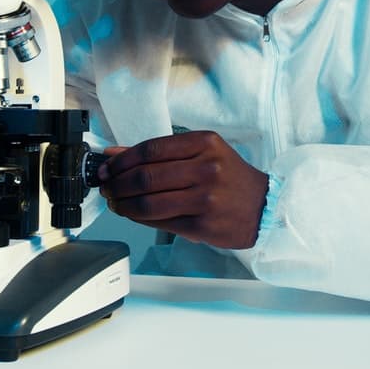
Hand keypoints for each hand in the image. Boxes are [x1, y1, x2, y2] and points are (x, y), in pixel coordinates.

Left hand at [97, 131, 269, 248]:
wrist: (263, 207)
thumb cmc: (229, 178)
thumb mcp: (202, 154)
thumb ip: (159, 153)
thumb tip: (114, 154)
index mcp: (205, 144)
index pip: (151, 149)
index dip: (122, 159)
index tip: (107, 167)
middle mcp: (206, 168)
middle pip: (146, 176)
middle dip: (117, 183)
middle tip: (106, 186)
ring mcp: (205, 198)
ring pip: (149, 202)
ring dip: (123, 203)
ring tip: (115, 202)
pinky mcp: (202, 224)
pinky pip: (160, 222)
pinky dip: (138, 219)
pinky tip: (132, 214)